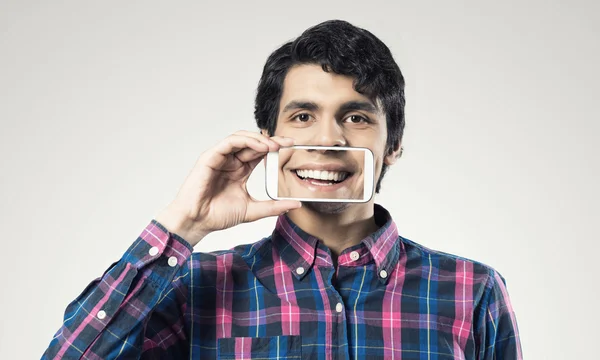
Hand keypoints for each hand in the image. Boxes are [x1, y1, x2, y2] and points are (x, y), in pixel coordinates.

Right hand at [155, 131, 300, 245]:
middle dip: (272, 141)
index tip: (292, 147)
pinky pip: (229, 142)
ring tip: (274, 145)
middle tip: (288, 142)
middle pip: (253, 143)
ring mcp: (220, 158)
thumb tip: (295, 204)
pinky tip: (259, 146)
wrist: (197, 222)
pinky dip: (245, 141)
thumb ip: (273, 207)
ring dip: (259, 139)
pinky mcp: (210, 157)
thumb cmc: (217, 215)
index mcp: (240, 170)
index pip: (260, 153)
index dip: (276, 148)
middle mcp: (231, 162)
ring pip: (241, 138)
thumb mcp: (252, 210)